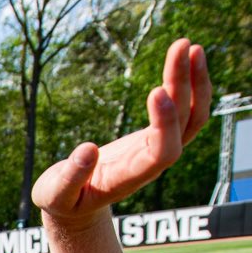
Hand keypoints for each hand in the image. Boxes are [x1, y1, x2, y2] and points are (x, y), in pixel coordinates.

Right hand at [33, 39, 209, 226]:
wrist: (78, 207)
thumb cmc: (63, 200)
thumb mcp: (56, 195)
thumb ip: (71, 178)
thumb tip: (88, 150)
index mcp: (129, 177)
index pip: (162, 152)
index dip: (165, 123)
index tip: (156, 90)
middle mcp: (152, 163)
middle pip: (183, 125)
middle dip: (184, 85)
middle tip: (181, 45)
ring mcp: (158, 149)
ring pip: (191, 117)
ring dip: (195, 82)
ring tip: (190, 46)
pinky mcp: (155, 138)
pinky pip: (184, 113)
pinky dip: (189, 86)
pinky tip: (186, 59)